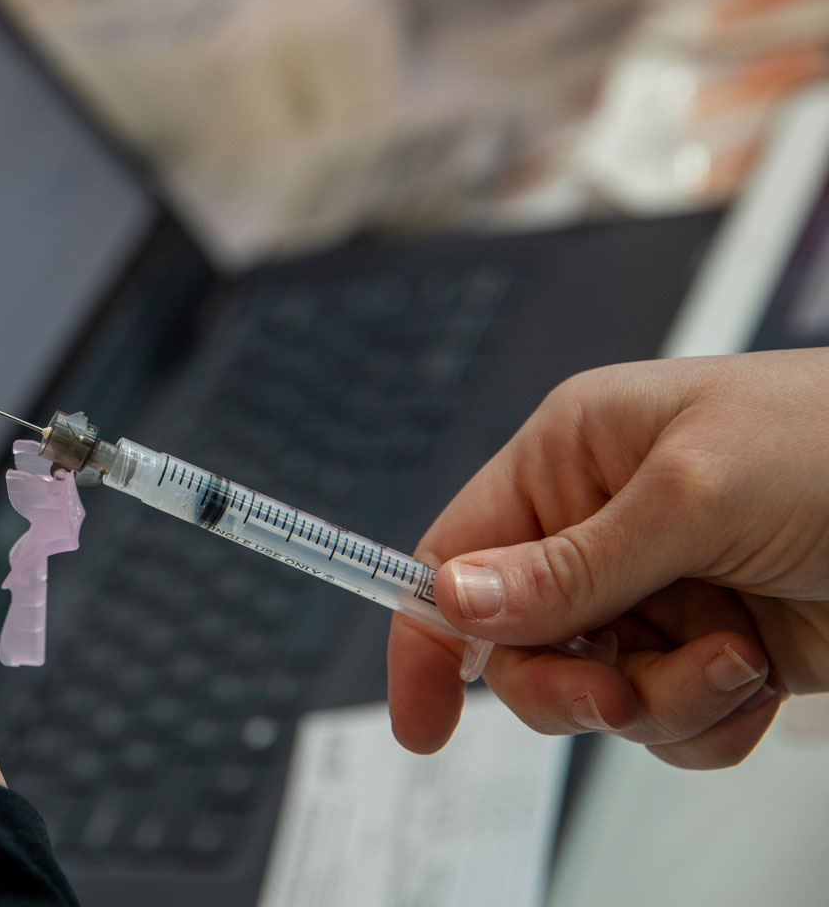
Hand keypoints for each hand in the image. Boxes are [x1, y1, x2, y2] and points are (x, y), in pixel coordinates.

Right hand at [388, 350, 828, 769]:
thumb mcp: (692, 496)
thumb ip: (571, 564)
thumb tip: (456, 601)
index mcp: (573, 456)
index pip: (459, 550)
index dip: (429, 632)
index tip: (422, 720)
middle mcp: (600, 524)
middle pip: (520, 643)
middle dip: (569, 681)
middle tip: (618, 688)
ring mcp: (656, 590)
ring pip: (595, 691)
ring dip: (660, 699)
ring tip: (730, 655)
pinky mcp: (709, 645)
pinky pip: (664, 720)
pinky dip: (706, 717)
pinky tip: (754, 669)